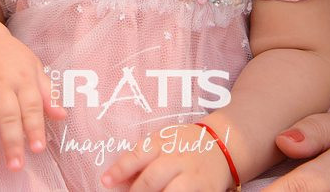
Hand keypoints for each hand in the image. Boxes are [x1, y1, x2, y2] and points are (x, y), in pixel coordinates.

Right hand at [0, 29, 66, 171]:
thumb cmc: (12, 59)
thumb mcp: (34, 68)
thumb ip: (47, 93)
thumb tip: (62, 115)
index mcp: (23, 78)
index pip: (31, 105)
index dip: (35, 127)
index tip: (38, 148)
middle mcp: (1, 82)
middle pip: (8, 114)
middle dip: (11, 140)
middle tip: (15, 165)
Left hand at [101, 123, 232, 191]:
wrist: (223, 144)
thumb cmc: (183, 145)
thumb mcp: (162, 142)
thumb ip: (139, 159)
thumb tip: (113, 180)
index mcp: (164, 143)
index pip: (138, 155)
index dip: (120, 169)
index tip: (105, 182)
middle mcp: (179, 159)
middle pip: (152, 179)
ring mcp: (195, 177)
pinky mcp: (209, 191)